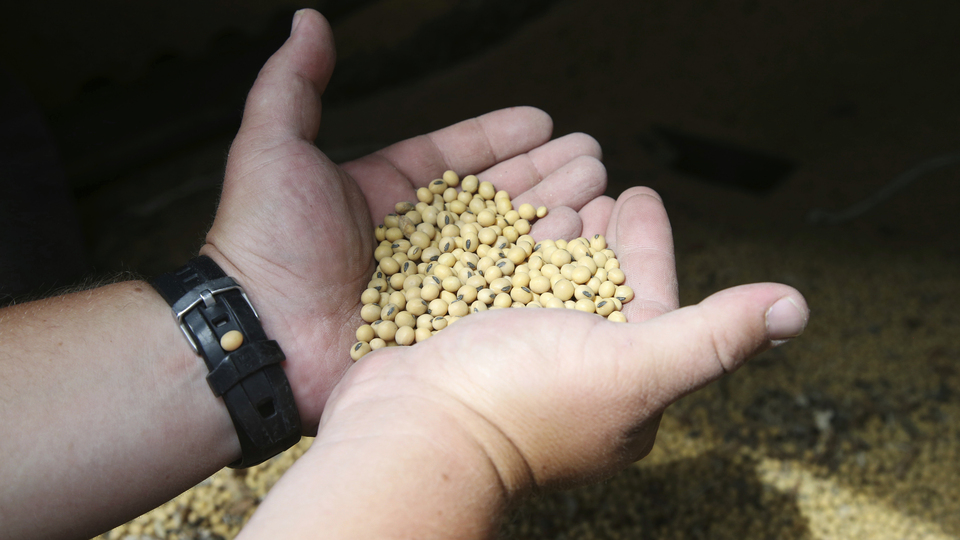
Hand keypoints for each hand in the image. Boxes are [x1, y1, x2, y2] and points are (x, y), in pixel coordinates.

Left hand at [199, 9, 608, 432]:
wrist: (260, 335)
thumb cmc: (263, 242)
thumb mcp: (272, 147)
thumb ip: (294, 83)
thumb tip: (308, 19)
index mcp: (384, 194)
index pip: (456, 158)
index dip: (499, 137)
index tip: (542, 120)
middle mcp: (415, 239)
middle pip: (493, 198)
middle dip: (545, 173)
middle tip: (591, 155)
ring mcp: (435, 285)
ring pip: (507, 242)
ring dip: (555, 213)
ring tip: (598, 188)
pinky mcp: (447, 328)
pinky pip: (503, 294)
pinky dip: (542, 271)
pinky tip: (580, 245)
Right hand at [318, 187, 808, 495]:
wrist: (409, 433)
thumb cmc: (520, 404)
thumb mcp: (631, 367)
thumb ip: (711, 336)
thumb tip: (796, 308)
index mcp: (622, 385)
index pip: (648, 299)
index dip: (647, 245)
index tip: (640, 193)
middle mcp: (573, 375)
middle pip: (596, 286)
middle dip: (601, 233)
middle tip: (600, 181)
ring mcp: (517, 360)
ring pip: (546, 283)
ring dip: (554, 234)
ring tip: (556, 192)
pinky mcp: (470, 345)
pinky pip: (498, 285)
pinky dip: (504, 249)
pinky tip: (497, 220)